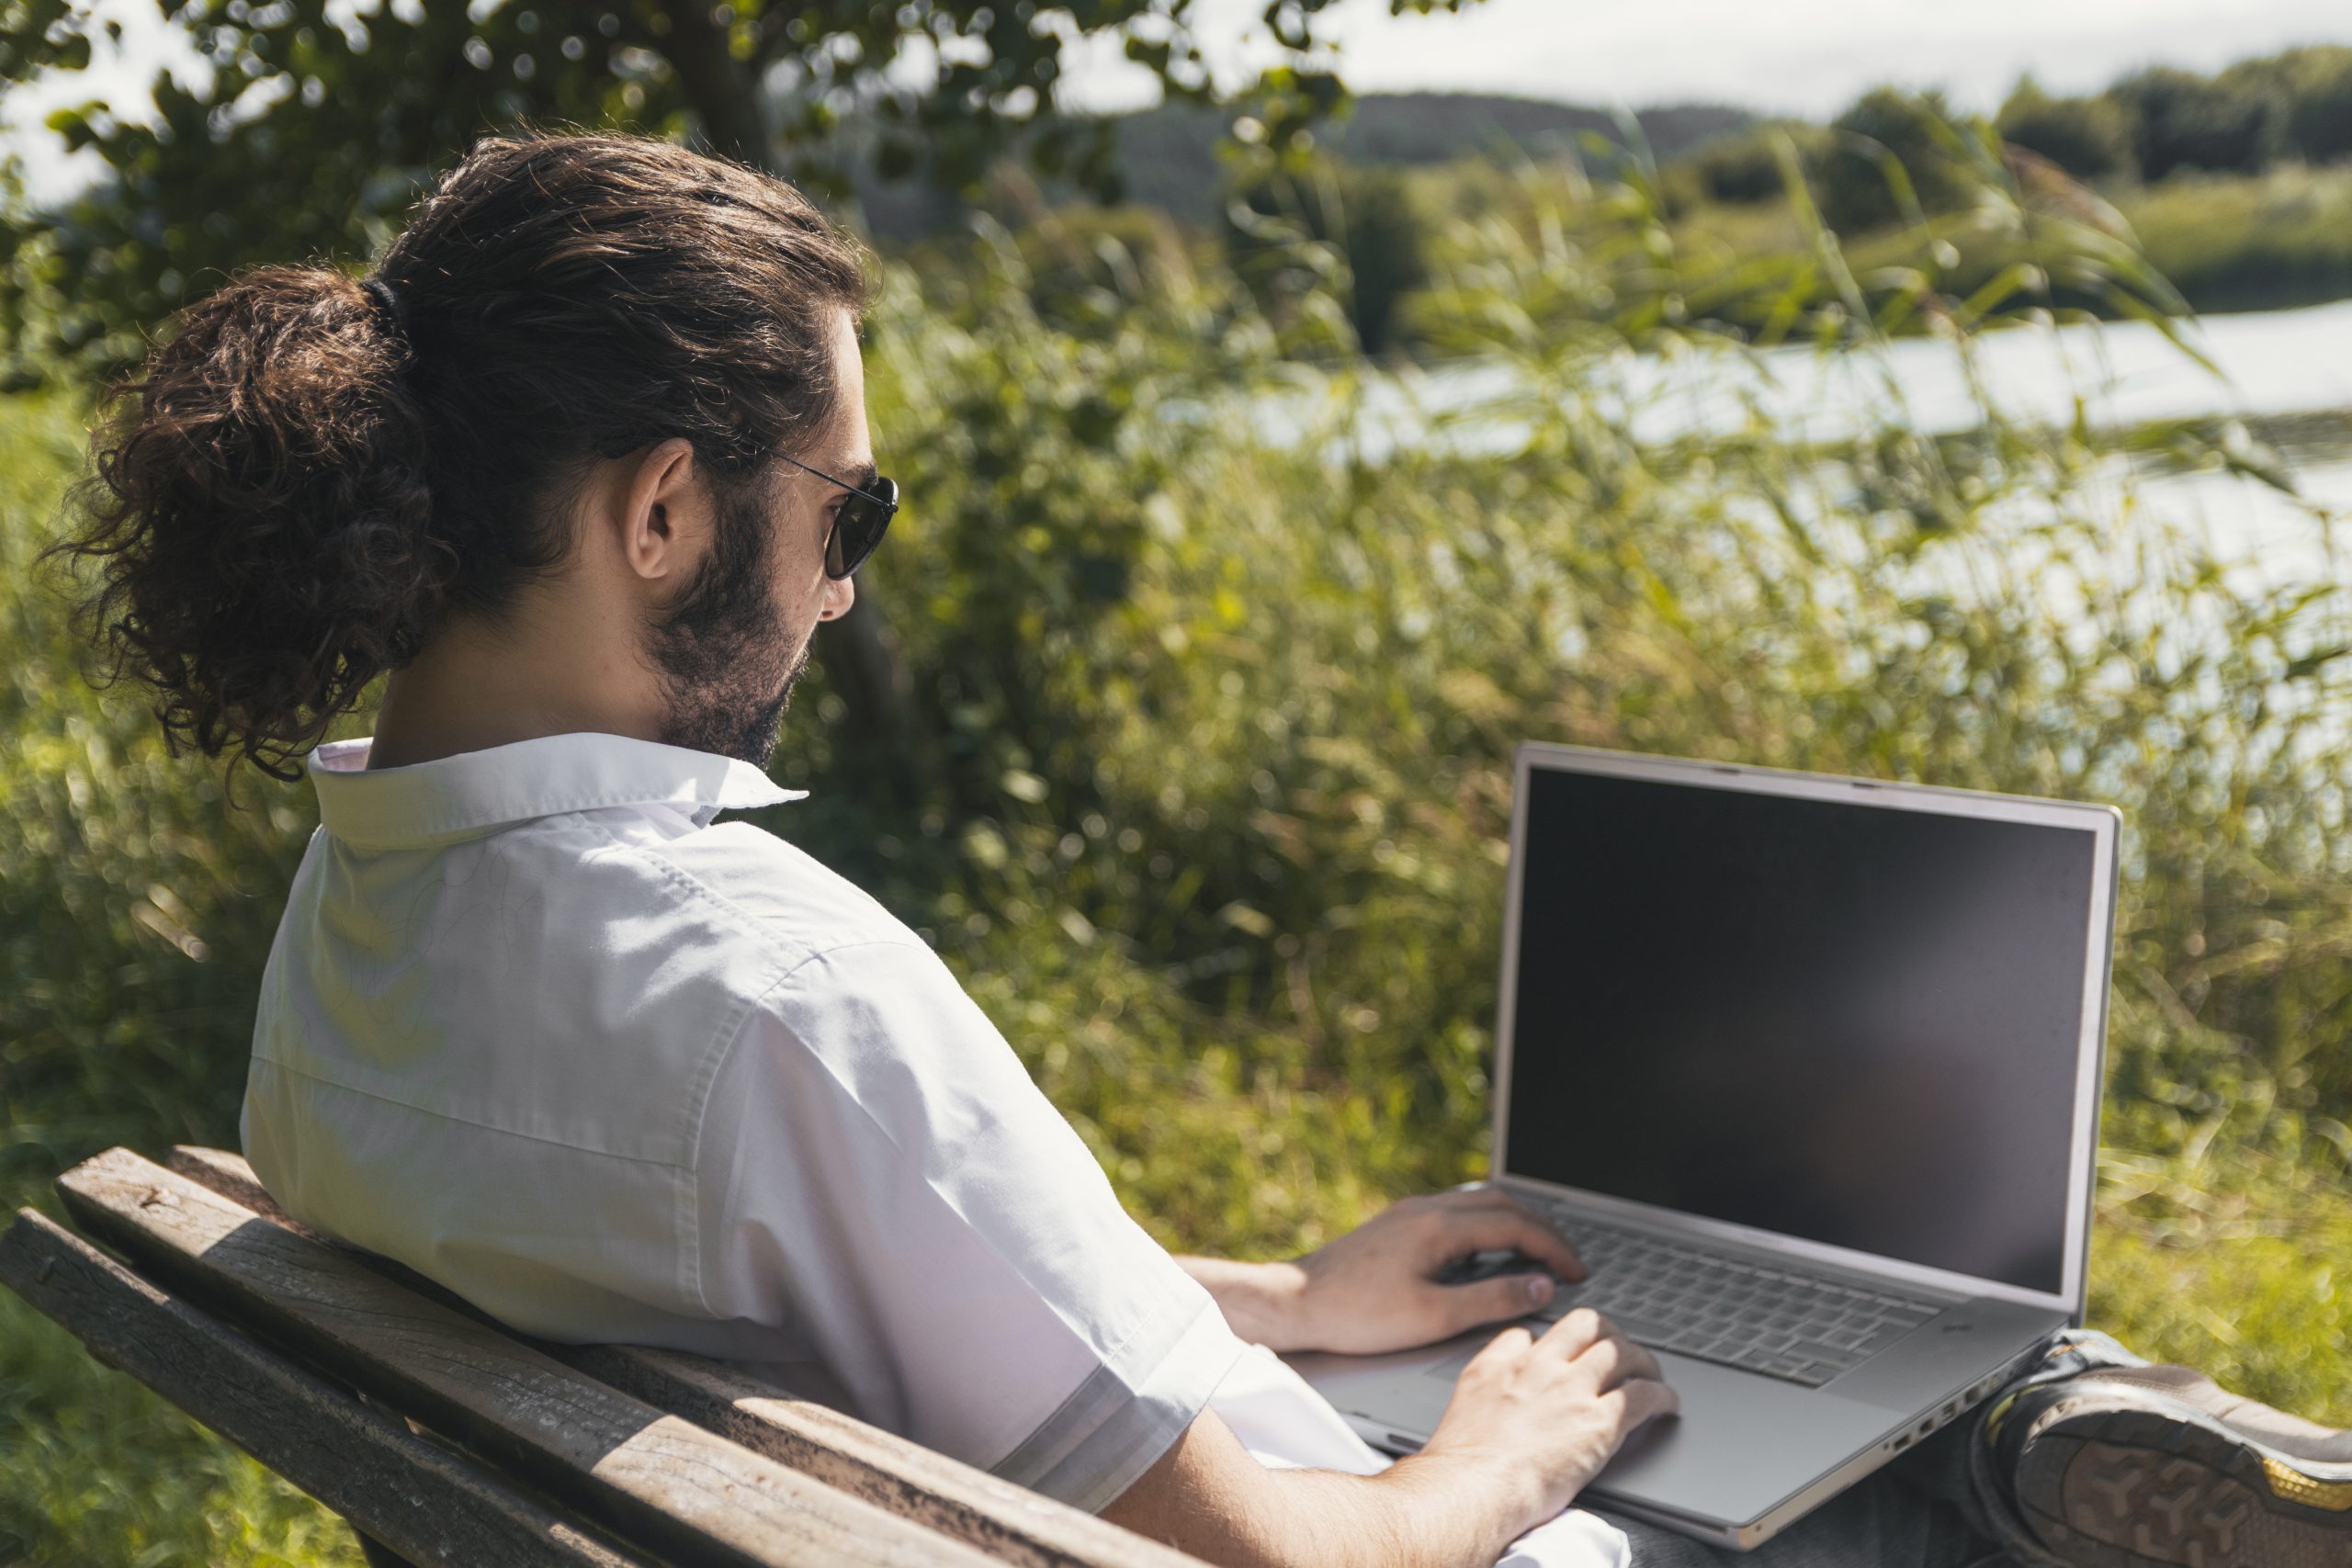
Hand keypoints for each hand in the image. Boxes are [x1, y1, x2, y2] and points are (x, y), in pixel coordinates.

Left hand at [1287, 1187, 1585, 1355]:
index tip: (1578, 1272)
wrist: (1295, 1303)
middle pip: (1503, 1203)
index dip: (1555, 1248)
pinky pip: (1457, 1210)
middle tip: (1568, 1260)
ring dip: (1515, 1222)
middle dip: (1542, 1229)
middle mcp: (1427, 1208)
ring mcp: (1410, 1212)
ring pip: (1479, 1202)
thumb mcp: (1434, 1317)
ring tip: (1538, 1253)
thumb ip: (1492, 1301)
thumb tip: (1541, 1287)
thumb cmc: (1357, 1315)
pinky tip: (1488, 1249)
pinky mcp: (1397, 1223)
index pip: (1517, 1224)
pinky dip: (1487, 1224)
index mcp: (1440, 1226)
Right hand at [1419, 1308, 1678, 1527]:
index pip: (1531, 1334)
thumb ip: (1482, 1388)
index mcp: (1501, 1365)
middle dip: (1608, 1333)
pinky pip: (1644, 1395)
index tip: (1561, 1354)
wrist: (1477, 1486)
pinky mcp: (1601, 1421)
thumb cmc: (1464, 1464)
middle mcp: (1541, 1367)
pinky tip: (1667, 1402)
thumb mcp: (1461, 1407)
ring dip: (1643, 1361)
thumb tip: (1493, 1395)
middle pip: (1586, 1326)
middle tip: (1618, 1348)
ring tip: (1650, 1372)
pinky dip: (1662, 1396)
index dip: (1551, 1342)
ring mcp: (1573, 1390)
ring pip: (1622, 1353)